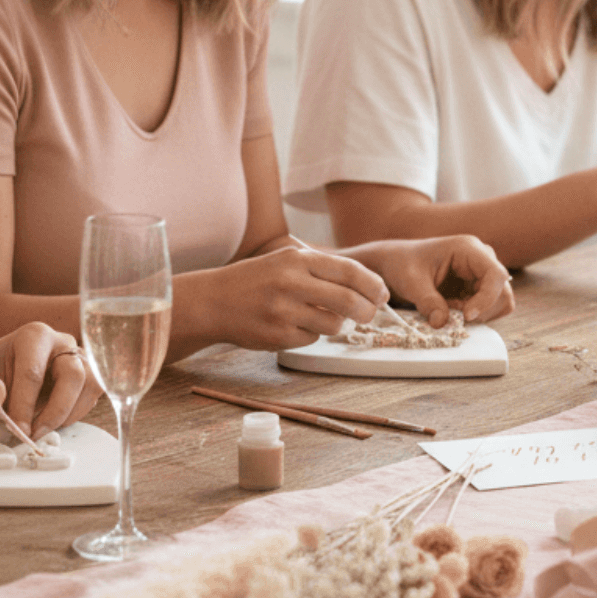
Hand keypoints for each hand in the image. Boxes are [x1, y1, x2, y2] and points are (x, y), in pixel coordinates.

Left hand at [0, 323, 94, 435]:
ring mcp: (79, 357)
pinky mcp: (88, 374)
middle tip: (34, 433)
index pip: (33, 372)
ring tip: (43, 430)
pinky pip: (93, 397)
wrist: (4, 368)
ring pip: (90, 385)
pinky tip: (51, 423)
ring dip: (68, 414)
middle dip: (54, 411)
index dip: (24, 405)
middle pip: (72, 375)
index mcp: (34, 336)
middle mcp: (62, 342)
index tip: (16, 429)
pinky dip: (74, 415)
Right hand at [206, 246, 390, 349]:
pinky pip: (312, 339)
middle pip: (348, 300)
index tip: (383, 294)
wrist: (214, 301)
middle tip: (369, 313)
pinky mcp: (277, 336)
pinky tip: (293, 325)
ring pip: (333, 324)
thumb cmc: (257, 280)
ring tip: (320, 316)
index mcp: (296, 259)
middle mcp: (290, 283)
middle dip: (366, 310)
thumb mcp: (286, 261)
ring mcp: (283, 311)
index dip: (373, 285)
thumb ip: (322, 268)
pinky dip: (311, 334)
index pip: (350, 271)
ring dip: (336, 324)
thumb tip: (368, 286)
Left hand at [357, 236, 513, 326]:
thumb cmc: (402, 265)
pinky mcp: (478, 287)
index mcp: (468, 248)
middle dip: (482, 310)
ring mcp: (482, 273)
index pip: (495, 274)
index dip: (487, 298)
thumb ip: (427, 301)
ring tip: (449, 308)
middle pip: (502, 291)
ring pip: (499, 302)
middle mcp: (481, 258)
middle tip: (453, 314)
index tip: (466, 316)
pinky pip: (489, 308)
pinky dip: (475, 315)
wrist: (397, 264)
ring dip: (478, 314)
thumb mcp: (410, 282)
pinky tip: (452, 308)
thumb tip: (441, 323)